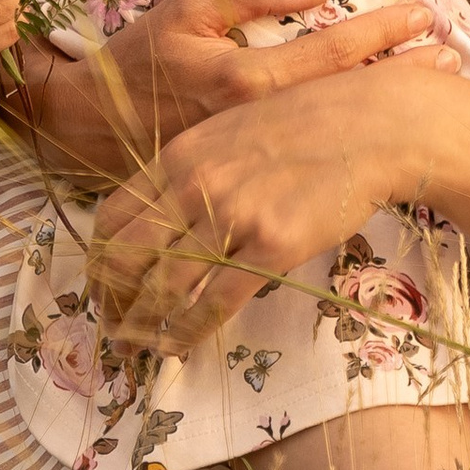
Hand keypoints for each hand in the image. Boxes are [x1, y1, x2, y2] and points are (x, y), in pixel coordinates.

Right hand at [6, 0, 447, 180]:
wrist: (87, 127)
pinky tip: (381, 120)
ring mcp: (260, 155)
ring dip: (386, 101)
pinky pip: (312, 150)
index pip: (331, 51)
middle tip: (454, 52)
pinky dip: (352, 131)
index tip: (424, 13)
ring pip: (338, 126)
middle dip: (403, 70)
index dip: (382, 29)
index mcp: (246, 80)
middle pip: (350, 94)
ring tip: (434, 82)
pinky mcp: (254, 174)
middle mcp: (260, 124)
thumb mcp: (186, 8)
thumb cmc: (138, 59)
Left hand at [84, 64, 449, 356]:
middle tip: (113, 327)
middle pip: (126, 257)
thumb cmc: (306, 124)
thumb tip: (164, 218)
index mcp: (179, 154)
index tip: (102, 286)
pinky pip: (216, 302)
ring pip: (164, 287)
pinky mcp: (272, 244)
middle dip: (111, 301)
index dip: (99, 261)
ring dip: (144, 324)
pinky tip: (181, 343)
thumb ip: (192, 170)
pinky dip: (189, 330)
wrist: (371, 124)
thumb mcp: (231, 132)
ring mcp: (233, 214)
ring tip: (140, 344)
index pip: (112, 218)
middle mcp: (195, 184)